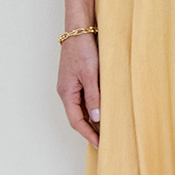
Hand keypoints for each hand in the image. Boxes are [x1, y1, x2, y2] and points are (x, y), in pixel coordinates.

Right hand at [58, 33, 100, 147]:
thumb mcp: (90, 74)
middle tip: (106, 140)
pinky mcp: (78, 79)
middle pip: (78, 117)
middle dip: (90, 130)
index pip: (76, 121)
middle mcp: (67, 92)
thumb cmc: (83, 50)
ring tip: (107, 129)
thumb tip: (96, 118)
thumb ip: (93, 97)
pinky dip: (94, 107)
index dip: (88, 134)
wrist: (79, 30)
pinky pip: (85, 99)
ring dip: (93, 120)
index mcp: (67, 93)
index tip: (100, 144)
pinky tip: (104, 110)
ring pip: (82, 109)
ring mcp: (72, 86)